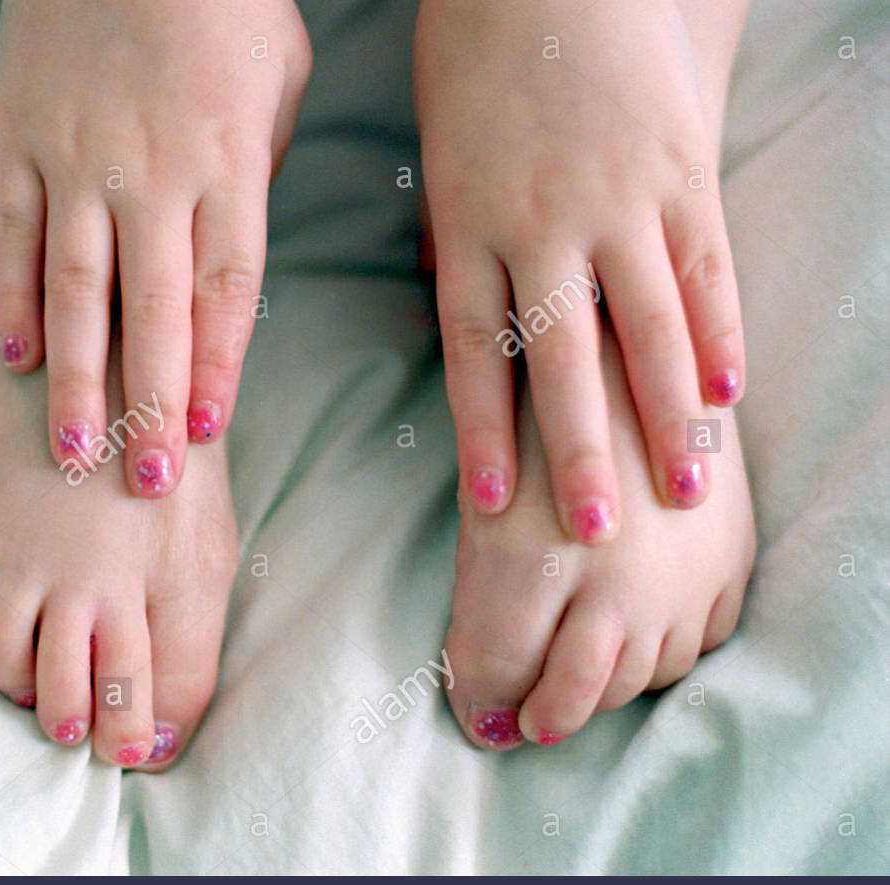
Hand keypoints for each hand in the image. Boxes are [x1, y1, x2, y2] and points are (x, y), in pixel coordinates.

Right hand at [0, 0, 310, 495]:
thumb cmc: (223, 1)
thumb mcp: (280, 78)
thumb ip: (258, 174)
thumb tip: (230, 254)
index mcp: (227, 165)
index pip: (225, 290)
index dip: (217, 366)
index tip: (208, 433)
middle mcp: (151, 175)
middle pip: (152, 311)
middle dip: (152, 403)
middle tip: (145, 482)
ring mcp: (76, 161)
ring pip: (74, 291)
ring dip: (74, 379)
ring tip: (71, 452)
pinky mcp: (18, 141)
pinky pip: (12, 236)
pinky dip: (8, 300)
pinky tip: (11, 359)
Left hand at [415, 0, 744, 541]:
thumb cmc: (476, 66)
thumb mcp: (440, 160)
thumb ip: (454, 245)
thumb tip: (455, 316)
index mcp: (466, 228)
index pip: (472, 355)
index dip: (482, 436)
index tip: (492, 509)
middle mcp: (539, 225)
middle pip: (557, 358)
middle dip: (577, 450)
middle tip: (594, 532)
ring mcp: (615, 198)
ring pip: (644, 325)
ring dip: (665, 414)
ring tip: (685, 487)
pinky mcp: (678, 170)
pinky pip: (703, 265)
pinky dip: (719, 332)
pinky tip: (731, 392)